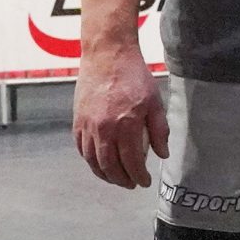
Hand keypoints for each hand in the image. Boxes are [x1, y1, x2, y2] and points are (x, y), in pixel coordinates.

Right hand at [73, 41, 168, 187]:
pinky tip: (99, 163)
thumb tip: (161, 154)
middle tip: (131, 184)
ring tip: (116, 178)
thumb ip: (159, 130)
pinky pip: (81, 148)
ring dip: (104, 174)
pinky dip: (90, 160)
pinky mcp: (77, 120)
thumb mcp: (155, 101)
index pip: (132, 162)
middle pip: (110, 166)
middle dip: (122, 180)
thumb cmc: (133, 76)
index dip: (138, 176)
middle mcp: (104, 128)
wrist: (107, 55)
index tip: (145, 181)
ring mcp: (87, 125)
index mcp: (126, 124)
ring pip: (92, 161)